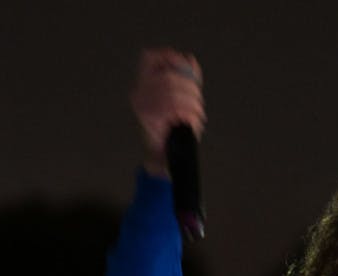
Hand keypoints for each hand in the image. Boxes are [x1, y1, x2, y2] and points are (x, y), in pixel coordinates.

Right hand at [129, 47, 205, 176]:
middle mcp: (138, 92)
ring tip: (197, 115)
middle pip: (169, 77)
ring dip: (192, 104)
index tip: (187, 64)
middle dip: (191, 89)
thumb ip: (186, 79)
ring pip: (173, 93)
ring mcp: (141, 104)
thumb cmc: (174, 128)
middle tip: (198, 105)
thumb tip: (190, 59)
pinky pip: (172, 109)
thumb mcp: (182, 100)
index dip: (170, 57)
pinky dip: (187, 114)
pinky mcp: (147, 118)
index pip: (150, 57)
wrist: (165, 156)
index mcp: (144, 84)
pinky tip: (190, 121)